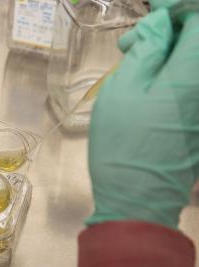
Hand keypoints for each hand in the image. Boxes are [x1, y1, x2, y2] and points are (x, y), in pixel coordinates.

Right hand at [87, 4, 198, 228]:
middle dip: (170, 30)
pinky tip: (145, 81)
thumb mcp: (124, 89)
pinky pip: (190, 84)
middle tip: (131, 44)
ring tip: (132, 61)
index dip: (178, 9)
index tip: (153, 11)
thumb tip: (163, 23)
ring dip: (168, 52)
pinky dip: (172, 72)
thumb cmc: (124, 144)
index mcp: (193, 73)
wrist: (138, 198)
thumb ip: (148, 48)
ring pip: (192, 63)